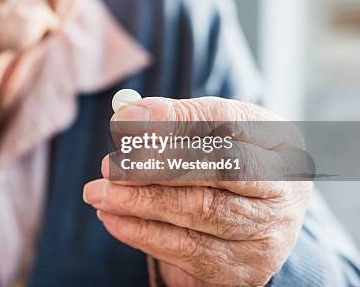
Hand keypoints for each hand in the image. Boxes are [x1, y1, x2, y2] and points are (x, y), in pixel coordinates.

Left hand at [83, 97, 312, 286]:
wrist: (247, 223)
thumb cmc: (220, 165)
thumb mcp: (205, 135)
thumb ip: (170, 122)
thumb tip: (129, 115)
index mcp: (278, 142)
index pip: (227, 122)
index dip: (175, 120)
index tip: (127, 120)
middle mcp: (284, 188)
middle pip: (220, 169)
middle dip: (156, 165)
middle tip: (110, 165)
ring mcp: (269, 232)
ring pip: (201, 211)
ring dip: (141, 201)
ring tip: (99, 192)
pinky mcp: (244, 268)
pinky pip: (187, 249)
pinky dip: (142, 233)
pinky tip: (112, 218)